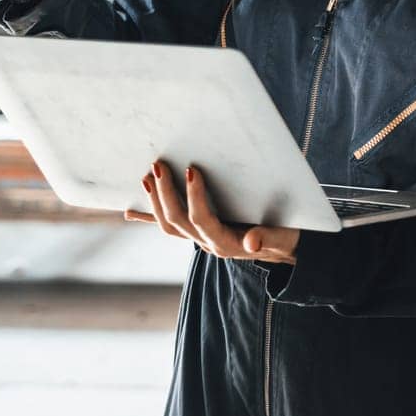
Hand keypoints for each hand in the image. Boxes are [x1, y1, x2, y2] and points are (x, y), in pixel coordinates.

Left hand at [127, 160, 299, 265]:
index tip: (191, 169)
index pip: (202, 219)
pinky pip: (170, 228)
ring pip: (169, 225)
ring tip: (146, 177)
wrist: (283, 250)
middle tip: (159, 165)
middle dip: (165, 193)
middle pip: (177, 221)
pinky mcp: (199, 233)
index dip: (194, 196)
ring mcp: (201, 239)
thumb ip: (268, 238)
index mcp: (226, 243)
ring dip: (155, 202)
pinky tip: (131, 210)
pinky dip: (150, 218)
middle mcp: (208, 243)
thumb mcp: (282, 237)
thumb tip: (253, 241)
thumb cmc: (284, 238)